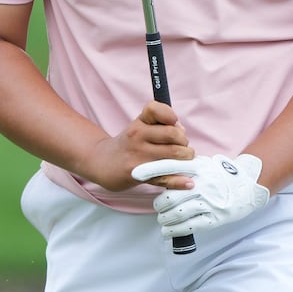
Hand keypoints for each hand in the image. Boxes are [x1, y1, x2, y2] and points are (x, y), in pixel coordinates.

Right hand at [76, 101, 193, 192]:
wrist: (103, 164)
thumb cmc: (129, 144)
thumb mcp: (139, 127)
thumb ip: (162, 124)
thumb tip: (182, 131)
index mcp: (139, 123)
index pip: (155, 109)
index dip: (170, 115)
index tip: (174, 123)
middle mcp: (137, 137)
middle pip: (172, 134)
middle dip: (185, 142)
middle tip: (183, 147)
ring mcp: (139, 157)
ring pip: (173, 155)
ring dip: (186, 159)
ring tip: (185, 161)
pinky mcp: (140, 176)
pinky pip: (165, 178)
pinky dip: (180, 181)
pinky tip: (188, 182)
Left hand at [130, 153, 269, 237]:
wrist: (248, 185)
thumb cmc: (220, 175)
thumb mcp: (203, 164)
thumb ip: (183, 165)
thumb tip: (160, 168)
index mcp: (198, 168)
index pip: (170, 166)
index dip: (152, 170)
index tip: (135, 173)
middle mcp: (203, 184)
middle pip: (171, 195)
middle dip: (160, 204)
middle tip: (158, 208)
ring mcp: (209, 202)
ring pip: (178, 213)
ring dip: (165, 219)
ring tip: (162, 221)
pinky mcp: (215, 218)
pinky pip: (189, 226)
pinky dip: (174, 230)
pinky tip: (167, 231)